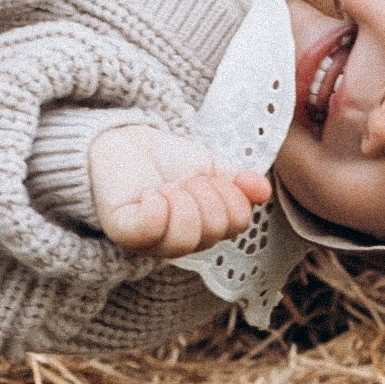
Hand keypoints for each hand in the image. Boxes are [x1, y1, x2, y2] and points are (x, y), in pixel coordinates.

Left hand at [87, 124, 272, 256]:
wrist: (121, 141)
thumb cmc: (165, 161)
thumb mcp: (208, 166)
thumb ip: (236, 179)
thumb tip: (263, 190)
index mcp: (205, 229)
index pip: (236, 222)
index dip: (229, 193)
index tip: (207, 177)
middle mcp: (181, 242)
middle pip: (213, 230)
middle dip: (204, 192)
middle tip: (184, 179)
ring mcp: (151, 241)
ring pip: (184, 236)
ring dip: (181, 200)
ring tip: (167, 187)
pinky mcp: (124, 231)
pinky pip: (150, 229)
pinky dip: (156, 206)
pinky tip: (151, 193)